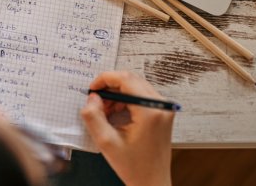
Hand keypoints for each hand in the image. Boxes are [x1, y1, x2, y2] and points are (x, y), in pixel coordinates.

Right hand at [80, 71, 174, 185]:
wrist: (152, 181)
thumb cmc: (134, 167)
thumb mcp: (106, 142)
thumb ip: (94, 116)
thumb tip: (92, 97)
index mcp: (150, 111)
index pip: (126, 79)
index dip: (105, 79)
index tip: (92, 89)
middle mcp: (161, 106)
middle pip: (131, 80)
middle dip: (110, 88)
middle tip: (96, 102)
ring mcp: (164, 108)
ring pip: (135, 86)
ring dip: (117, 94)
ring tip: (105, 112)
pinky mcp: (162, 112)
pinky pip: (141, 95)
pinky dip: (125, 100)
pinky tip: (115, 114)